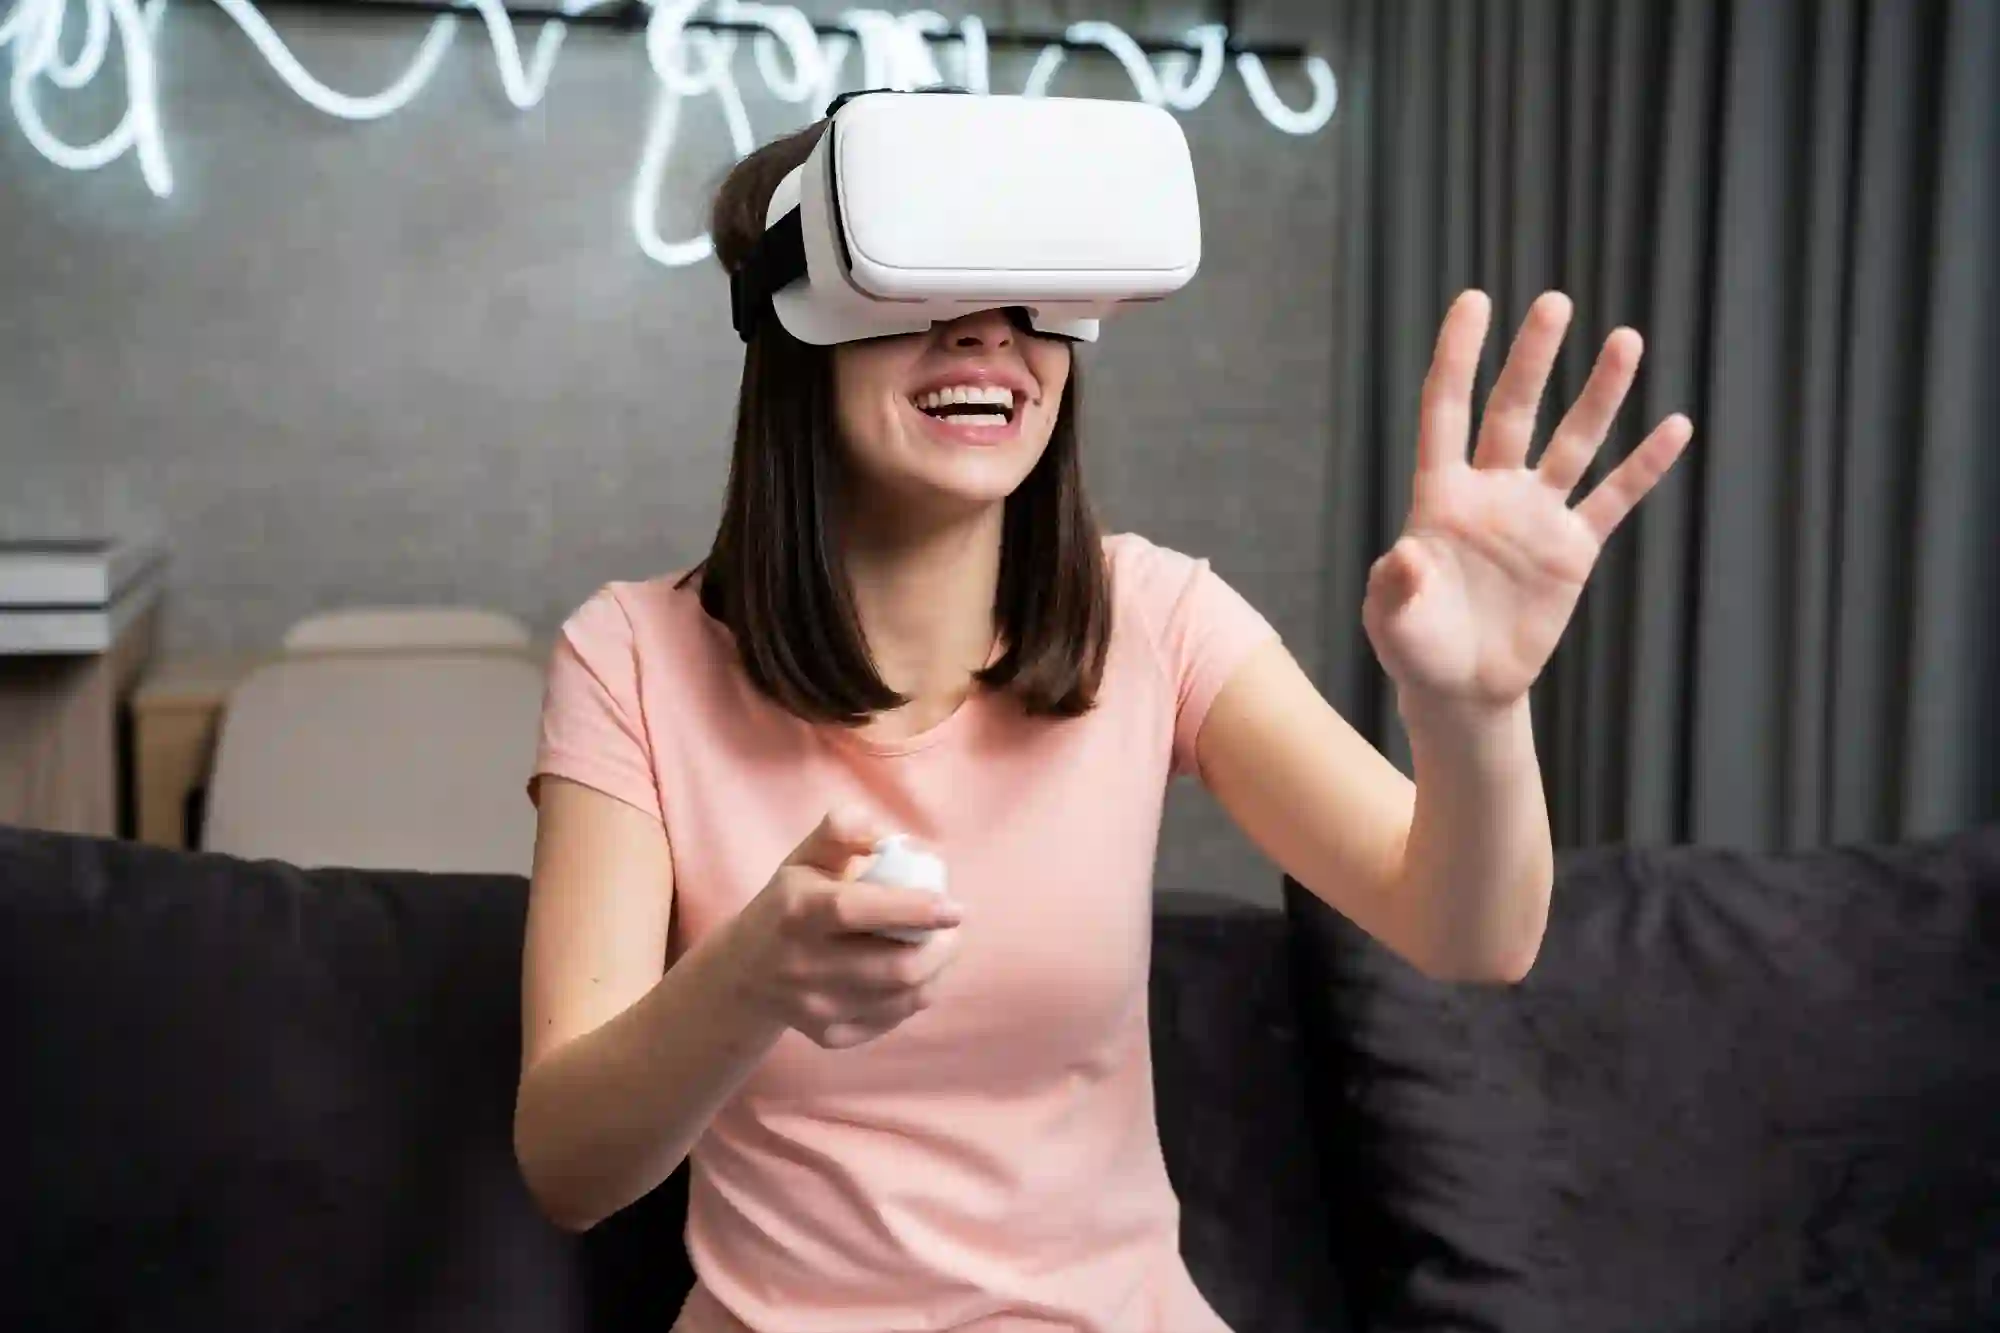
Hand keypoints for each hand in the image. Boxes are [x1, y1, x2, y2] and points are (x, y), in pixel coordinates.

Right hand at [722, 808, 964, 1049]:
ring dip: (936, 972)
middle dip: (941, 948)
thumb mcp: (806, 857)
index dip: (912, 910)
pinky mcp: (827, 1035)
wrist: (744, 972)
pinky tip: (914, 977)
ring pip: (903, 998)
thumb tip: (885, 835)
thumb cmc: (789, 903)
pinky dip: (915, 997)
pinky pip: (892, 1020)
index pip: (856, 911)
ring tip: (940, 949)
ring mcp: (815, 1006)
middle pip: (895, 967)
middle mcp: (802, 964)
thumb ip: (842, 831)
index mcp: (798, 911)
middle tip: (953, 930)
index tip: (953, 907)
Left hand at [1364, 290, 1693, 713]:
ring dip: (1599, 394)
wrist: (1461, 689)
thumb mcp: (1391, 620)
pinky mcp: (1572, 551)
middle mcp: (1491, 492)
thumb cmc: (1414, 649)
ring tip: (1626, 340)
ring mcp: (1535, 517)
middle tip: (1555, 303)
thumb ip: (1393, 585)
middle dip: (1533, 358)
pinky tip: (1675, 426)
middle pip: (1514, 411)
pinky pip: (1614, 499)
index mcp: (1439, 496)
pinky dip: (1644, 466)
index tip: (1474, 301)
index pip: (1447, 409)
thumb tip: (1404, 554)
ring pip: (1572, 442)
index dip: (1458, 356)